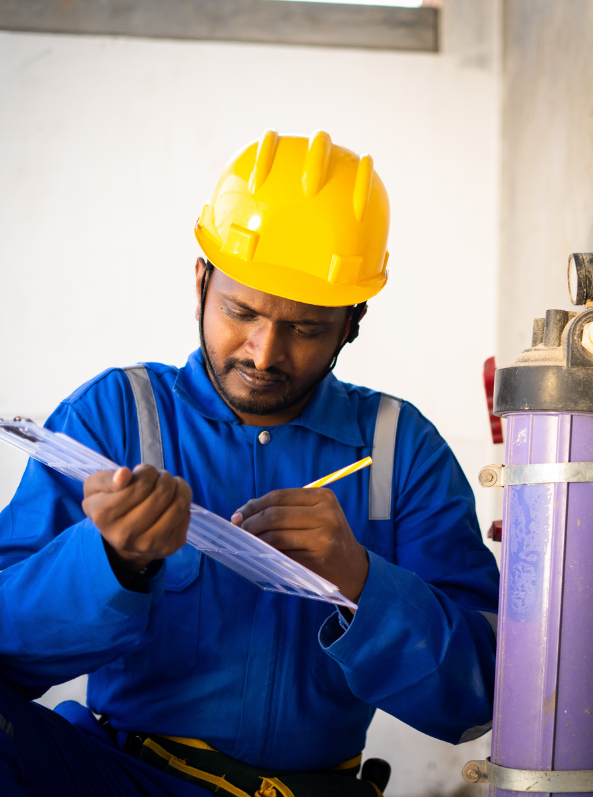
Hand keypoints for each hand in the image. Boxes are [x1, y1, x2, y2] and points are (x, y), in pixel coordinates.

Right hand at [83, 465, 191, 584]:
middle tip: (158, 478)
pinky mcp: (169, 547)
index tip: (142, 473)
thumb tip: (124, 474)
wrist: (121, 539)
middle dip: (164, 477)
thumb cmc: (109, 505)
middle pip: (162, 492)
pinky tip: (171, 502)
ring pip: (179, 504)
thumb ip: (106, 478)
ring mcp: (148, 545)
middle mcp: (125, 535)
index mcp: (104, 516)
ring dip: (178, 486)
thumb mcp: (95, 488)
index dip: (147, 472)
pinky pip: (186, 515)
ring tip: (169, 485)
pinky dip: (182, 502)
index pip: (141, 484)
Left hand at [231, 488, 367, 602]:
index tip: (237, 514)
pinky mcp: (318, 561)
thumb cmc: (328, 537)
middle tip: (237, 530)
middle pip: (275, 515)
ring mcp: (323, 539)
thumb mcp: (316, 514)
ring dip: (255, 540)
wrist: (354, 568)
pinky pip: (283, 555)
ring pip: (276, 536)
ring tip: (246, 543)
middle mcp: (326, 515)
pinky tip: (260, 555)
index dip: (253, 505)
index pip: (279, 497)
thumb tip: (244, 510)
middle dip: (250, 523)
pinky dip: (267, 555)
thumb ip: (285, 508)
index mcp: (324, 497)